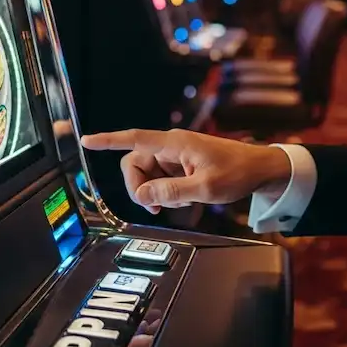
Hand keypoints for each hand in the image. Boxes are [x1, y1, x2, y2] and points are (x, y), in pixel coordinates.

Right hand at [80, 129, 291, 213]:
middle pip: (135, 164)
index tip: (87, 140)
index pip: (134, 139)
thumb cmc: (237, 173)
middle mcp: (171, 147)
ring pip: (147, 175)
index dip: (108, 140)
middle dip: (138, 187)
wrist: (260, 169)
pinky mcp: (181, 166)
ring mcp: (175, 156)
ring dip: (153, 193)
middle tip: (153, 207)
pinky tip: (182, 199)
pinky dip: (165, 193)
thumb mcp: (205, 187)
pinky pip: (161, 180)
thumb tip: (143, 195)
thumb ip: (172, 192)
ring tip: (176, 203)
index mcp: (174, 143)